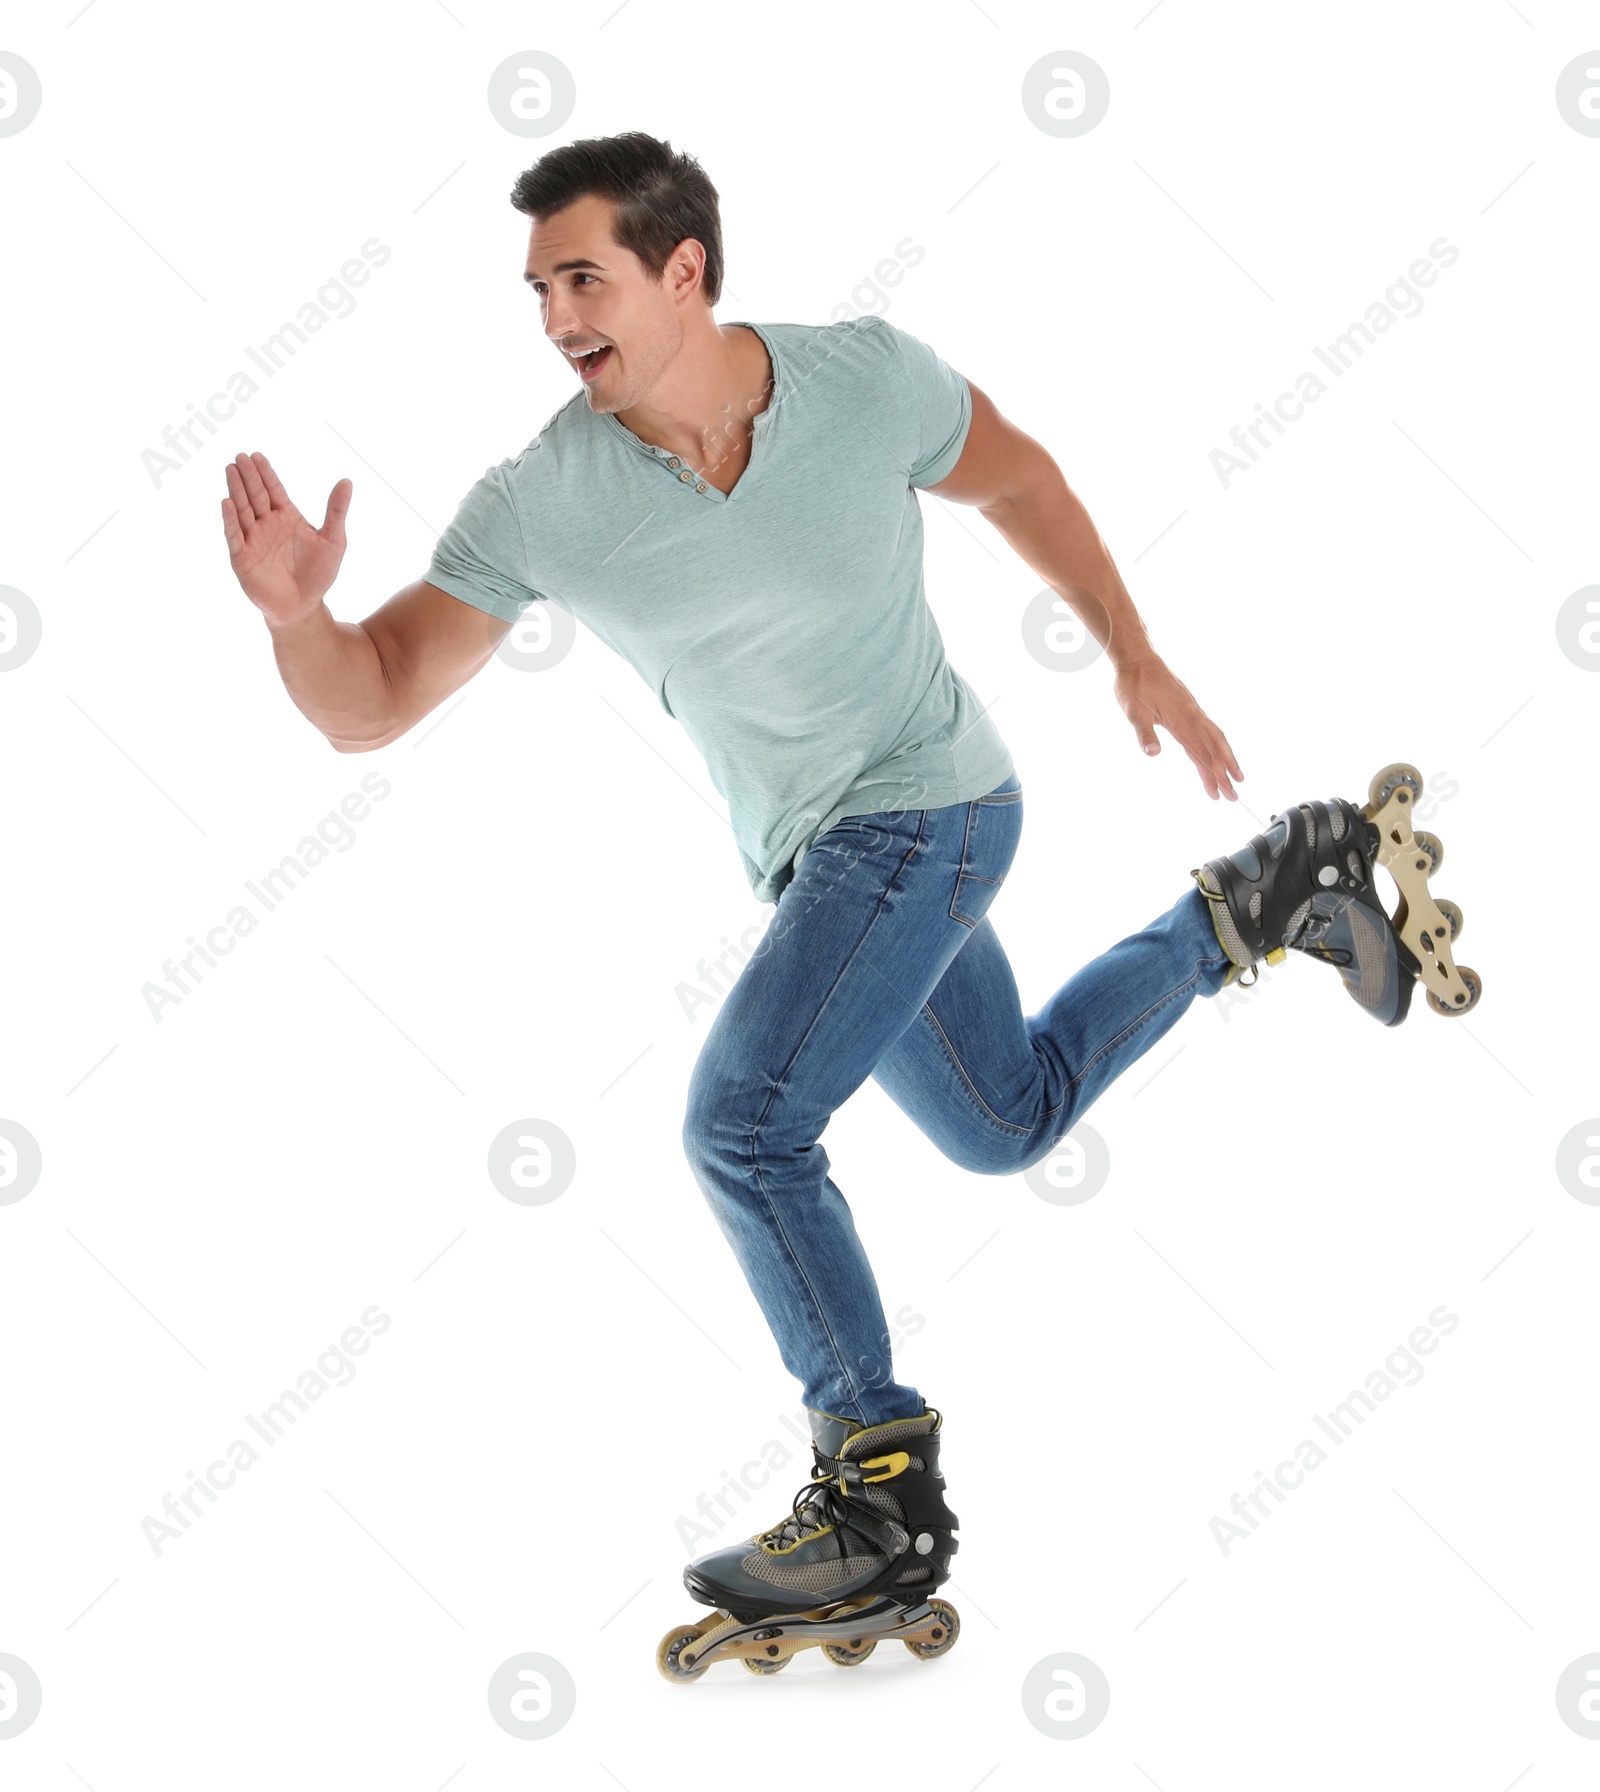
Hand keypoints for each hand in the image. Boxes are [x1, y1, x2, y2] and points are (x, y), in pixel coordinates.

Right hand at [221, 451, 351, 627]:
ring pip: (243, 510)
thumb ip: (336, 511)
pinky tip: (227, 502)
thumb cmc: (318, 574)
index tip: (257, 455)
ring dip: (236, 490)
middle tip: (240, 456)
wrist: (304, 606)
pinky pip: (235, 536)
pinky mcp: (243, 557)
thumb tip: (347, 481)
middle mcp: (267, 525)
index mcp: (287, 517)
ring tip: (231, 470)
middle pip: (256, 495)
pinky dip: (230, 520)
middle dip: (248, 476)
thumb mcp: (334, 540)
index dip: (266, 473)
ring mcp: (253, 540)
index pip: (274, 490)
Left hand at [1113, 656, 1242, 799]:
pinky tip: (1219, 751)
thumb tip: (1153, 753)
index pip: (1201, 753)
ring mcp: (1194, 711)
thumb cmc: (1134, 685)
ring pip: (1216, 738)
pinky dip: (1218, 744)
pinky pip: (1210, 728)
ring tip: (1236, 776)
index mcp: (1181, 720)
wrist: (1139, 659)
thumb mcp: (1133, 711)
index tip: (1220, 793)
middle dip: (1224, 773)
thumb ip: (1144, 733)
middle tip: (1233, 796)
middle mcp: (1193, 715)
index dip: (1211, 774)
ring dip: (1226, 759)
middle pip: (1214, 749)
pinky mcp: (1191, 707)